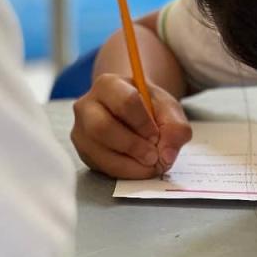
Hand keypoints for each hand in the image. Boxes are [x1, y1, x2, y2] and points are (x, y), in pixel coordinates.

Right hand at [71, 73, 192, 178]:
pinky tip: (139, 169)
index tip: (157, 136)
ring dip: (129, 164)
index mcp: (109, 85)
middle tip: (154, 157)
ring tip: (150, 165)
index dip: (144, 123)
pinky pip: (100, 166)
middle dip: (133, 146)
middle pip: (103, 127)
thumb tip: (166, 155)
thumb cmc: (148, 107)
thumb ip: (175, 128)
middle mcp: (87, 105)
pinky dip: (124, 172)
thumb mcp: (168, 109)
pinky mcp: (83, 151)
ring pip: (98, 151)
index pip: (125, 102)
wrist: (132, 111)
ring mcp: (81, 129)